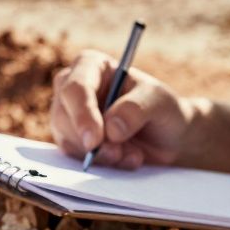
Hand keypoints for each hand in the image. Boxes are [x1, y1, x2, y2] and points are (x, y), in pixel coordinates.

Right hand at [50, 49, 190, 168]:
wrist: (166, 139)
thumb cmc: (161, 110)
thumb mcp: (160, 102)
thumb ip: (137, 109)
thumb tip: (110, 129)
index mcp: (92, 65)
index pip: (75, 87)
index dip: (82, 113)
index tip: (95, 140)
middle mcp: (74, 88)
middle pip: (63, 115)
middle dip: (92, 140)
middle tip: (118, 154)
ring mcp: (69, 116)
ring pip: (67, 139)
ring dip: (100, 154)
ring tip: (132, 154)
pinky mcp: (72, 141)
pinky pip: (74, 157)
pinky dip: (100, 164)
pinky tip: (124, 160)